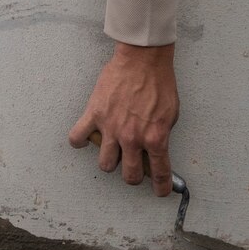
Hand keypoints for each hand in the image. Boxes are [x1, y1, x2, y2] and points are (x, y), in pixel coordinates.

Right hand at [67, 41, 178, 195]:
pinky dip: (79, 141)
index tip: (160, 190)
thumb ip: (161, 135)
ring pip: (105, 164)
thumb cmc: (159, 82)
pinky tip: (85, 137)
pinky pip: (77, 137)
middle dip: (132, 176)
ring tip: (112, 151)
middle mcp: (132, 138)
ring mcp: (111, 128)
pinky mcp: (94, 114)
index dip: (161, 187)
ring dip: (110, 161)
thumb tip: (155, 150)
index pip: (159, 173)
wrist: (143, 59)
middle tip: (133, 167)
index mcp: (155, 138)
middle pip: (129, 176)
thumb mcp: (171, 114)